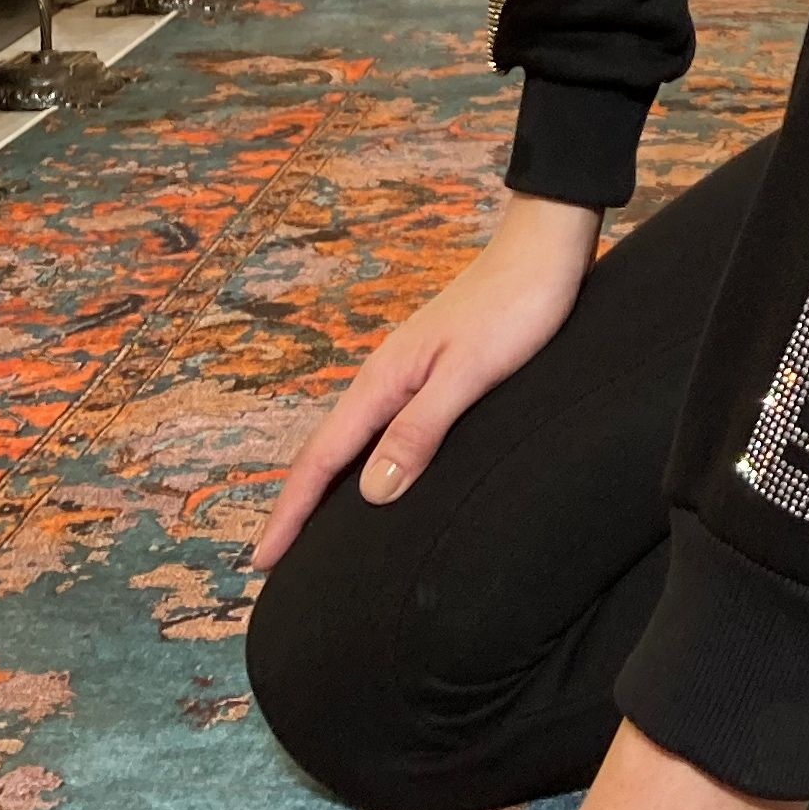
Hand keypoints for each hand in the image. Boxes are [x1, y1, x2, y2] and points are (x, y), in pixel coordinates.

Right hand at [250, 193, 601, 569]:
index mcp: (385, 380)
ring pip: (354, 440)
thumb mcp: (470, 374)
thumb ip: (421, 428)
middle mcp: (386, 377)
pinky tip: (378, 475)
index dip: (291, 511)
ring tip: (314, 532)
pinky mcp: (435, 371)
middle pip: (328, 451)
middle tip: (274, 559)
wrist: (546, 248)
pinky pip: (383, 427)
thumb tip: (372, 491)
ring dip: (327, 485)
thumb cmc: (515, 306)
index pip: (323, 458)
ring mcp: (409, 373)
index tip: (262, 560)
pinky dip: (365, 460)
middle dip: (297, 505)